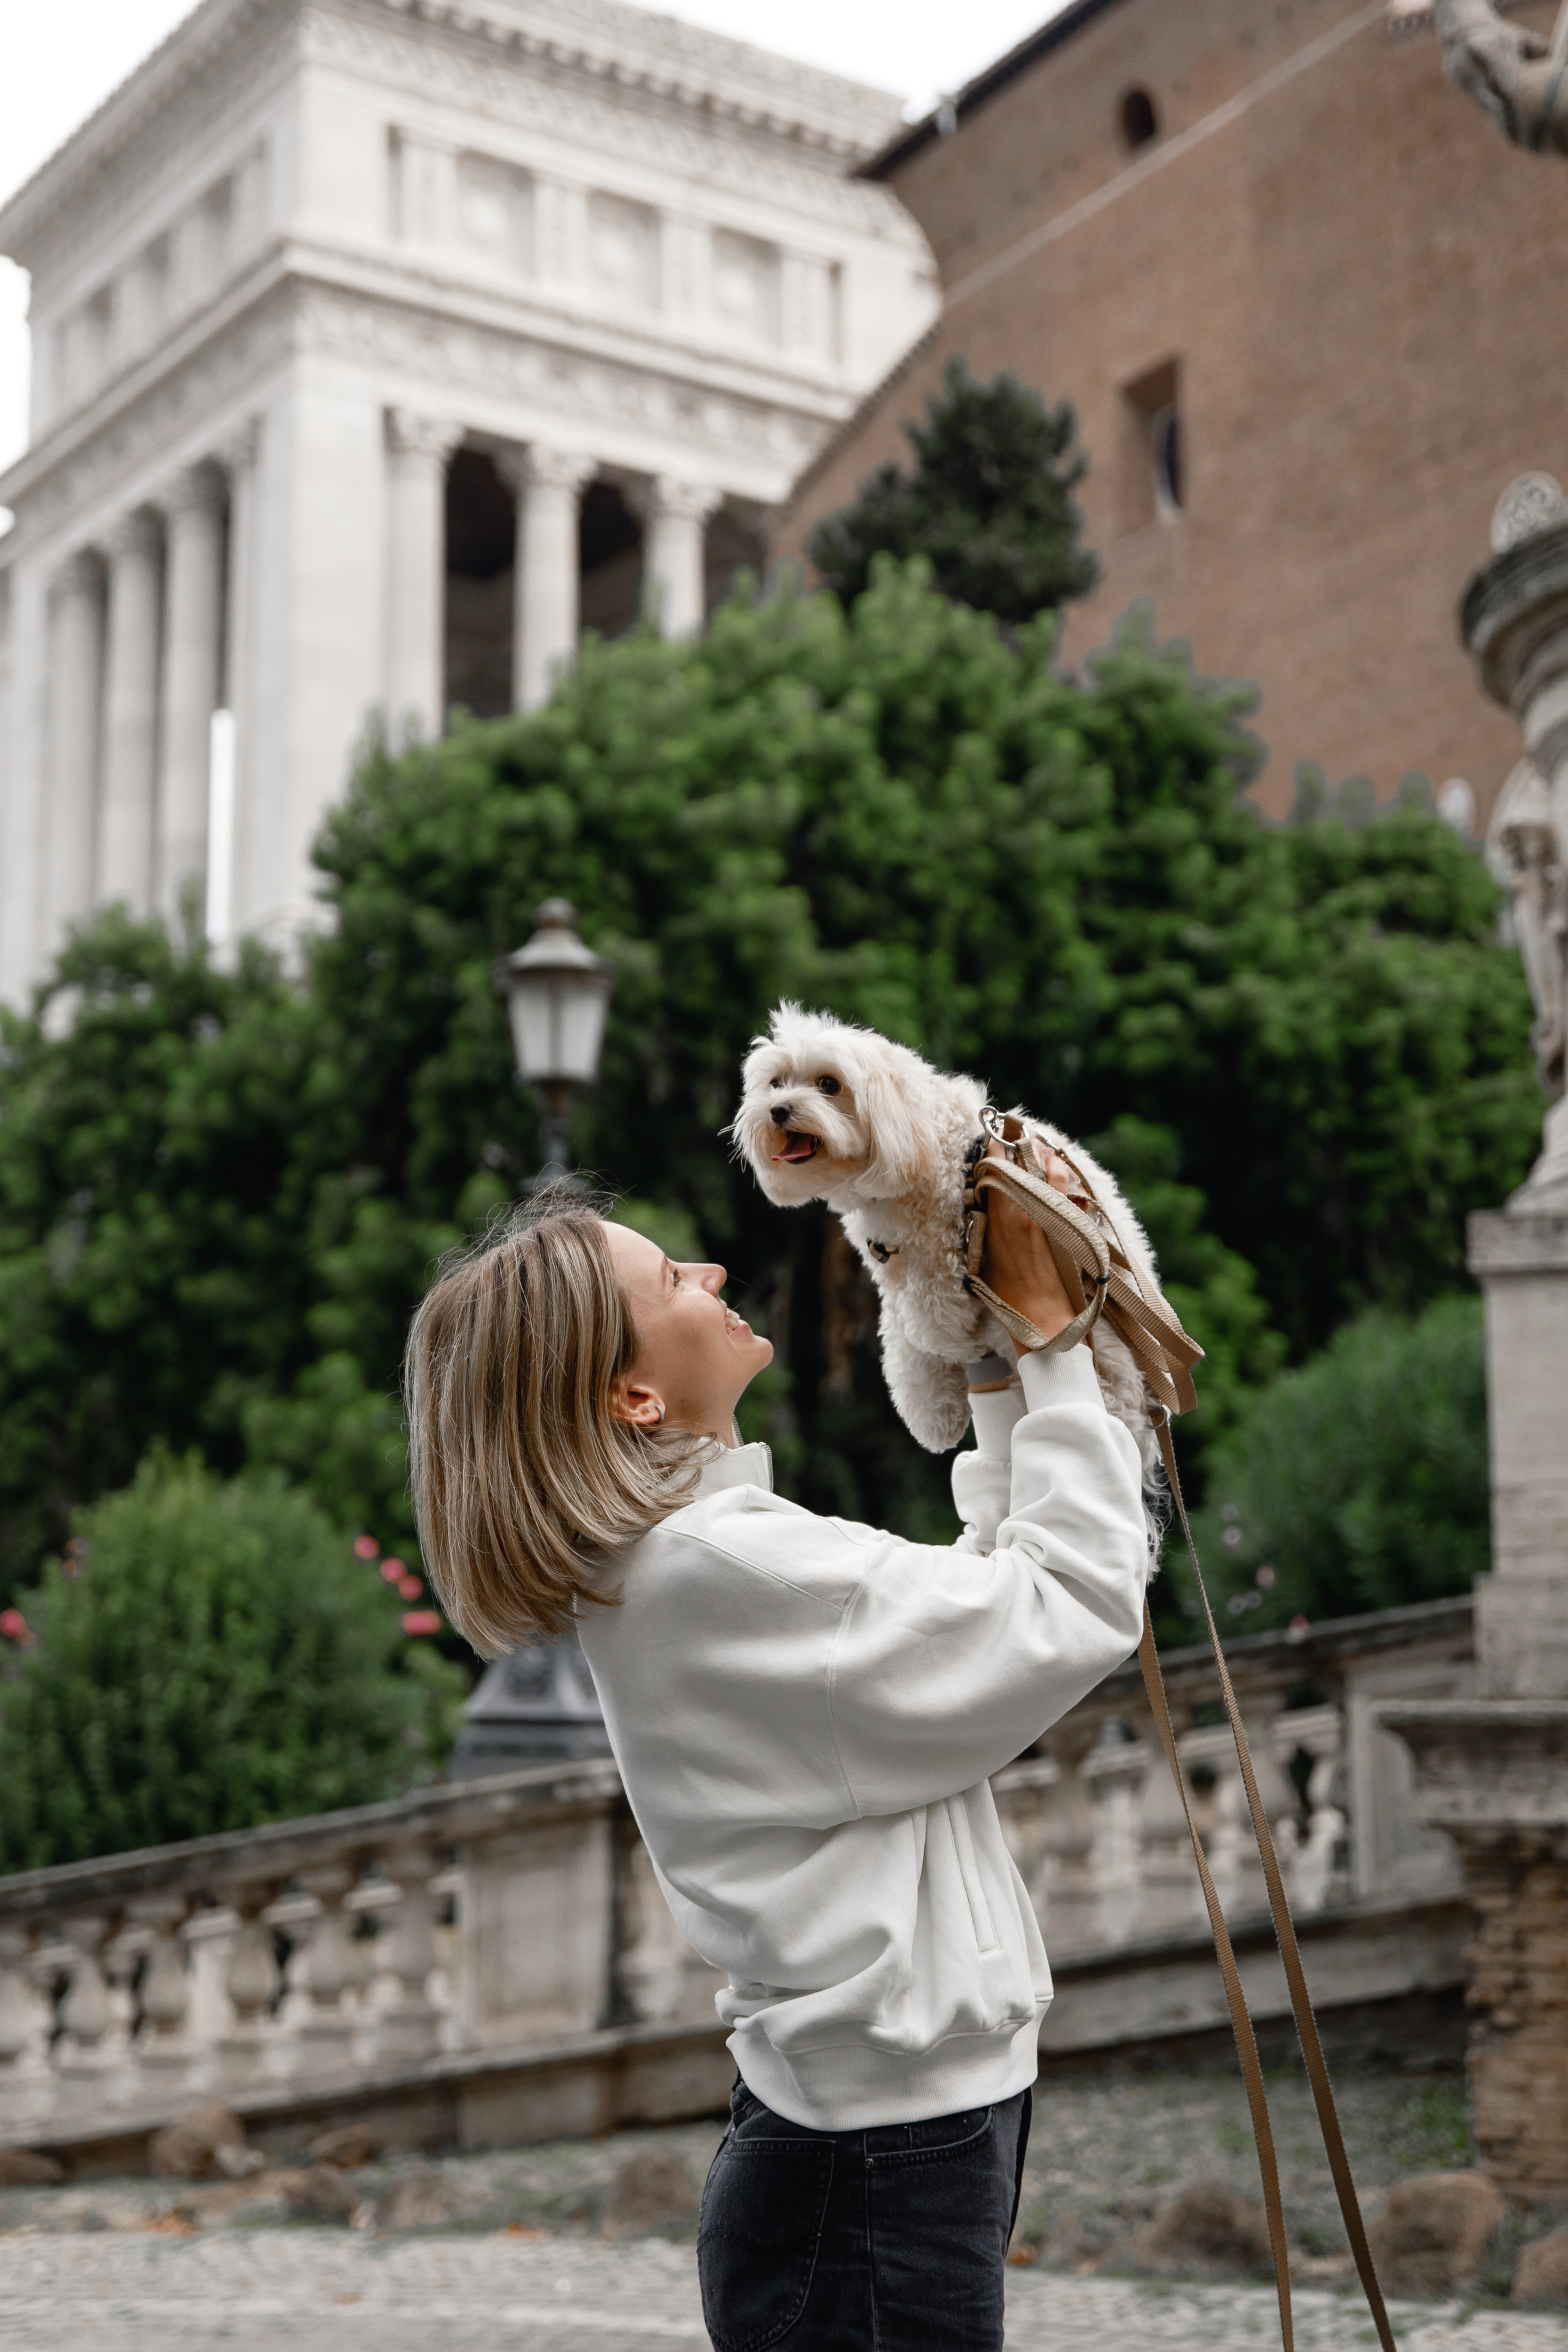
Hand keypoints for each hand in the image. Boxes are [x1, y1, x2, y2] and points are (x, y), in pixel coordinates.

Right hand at [978, 1137, 1080, 1347]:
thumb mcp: (981, 1260)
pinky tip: (1067, 1178)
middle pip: (1025, 1163)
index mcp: (1001, 1218)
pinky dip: (1069, 1183)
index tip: (991, 1135)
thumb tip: (979, 1211)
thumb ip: (981, 1230)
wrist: (1042, 1316)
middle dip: (1021, 1146)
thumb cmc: (1007, 1295)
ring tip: (1045, 1151)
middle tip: (1018, 1135)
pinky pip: (1074, 1194)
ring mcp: (1053, 1217)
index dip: (993, 1147)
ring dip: (1048, 1158)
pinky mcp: (1072, 1227)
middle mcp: (1028, 1210)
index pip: (995, 1168)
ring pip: (1052, 1173)